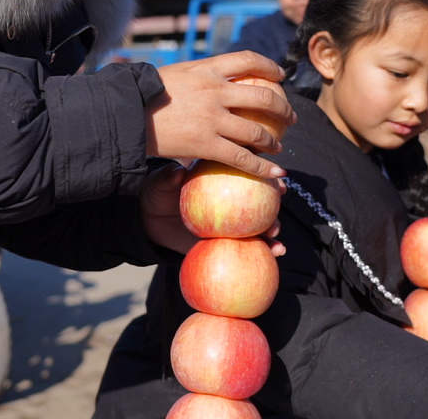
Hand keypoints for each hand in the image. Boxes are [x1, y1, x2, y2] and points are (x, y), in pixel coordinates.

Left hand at [139, 162, 286, 256]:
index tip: (280, 183)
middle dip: (274, 204)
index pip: (246, 174)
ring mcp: (227, 221)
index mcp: (219, 178)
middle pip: (258, 200)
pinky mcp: (222, 241)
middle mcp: (228, 199)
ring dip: (272, 234)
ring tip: (278, 243)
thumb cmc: (157, 193)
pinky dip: (259, 252)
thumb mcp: (159, 183)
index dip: (266, 176)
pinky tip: (271, 255)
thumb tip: (178, 172)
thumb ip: (168, 177)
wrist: (148, 218)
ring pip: (256, 226)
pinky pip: (241, 248)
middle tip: (279, 205)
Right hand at [147, 51, 295, 178]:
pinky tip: (275, 174)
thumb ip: (198, 76)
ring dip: (273, 140)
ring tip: (277, 147)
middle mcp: (214, 90)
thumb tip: (214, 80)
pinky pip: (242, 158)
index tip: (280, 75)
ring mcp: (212, 118)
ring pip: (256, 130)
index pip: (247, 59)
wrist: (126, 113)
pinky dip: (263, 168)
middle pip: (263, 96)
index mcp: (206, 68)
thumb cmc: (145, 95)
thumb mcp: (175, 74)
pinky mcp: (205, 144)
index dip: (269, 66)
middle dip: (282, 108)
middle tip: (289, 117)